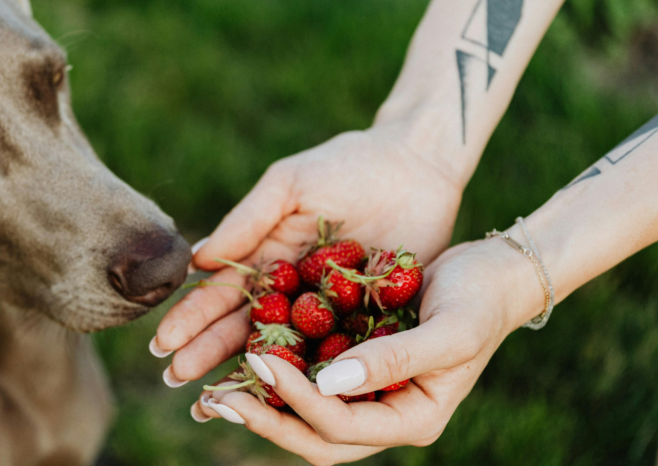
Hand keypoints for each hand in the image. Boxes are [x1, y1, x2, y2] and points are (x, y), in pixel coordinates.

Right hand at [153, 126, 462, 381]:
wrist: (418, 164)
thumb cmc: (348, 165)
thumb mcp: (290, 185)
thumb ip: (247, 220)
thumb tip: (196, 260)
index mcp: (266, 258)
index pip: (221, 294)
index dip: (191, 319)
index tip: (162, 344)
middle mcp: (291, 291)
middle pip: (243, 329)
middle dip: (207, 354)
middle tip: (175, 380)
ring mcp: (328, 311)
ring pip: (284, 351)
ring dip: (251, 375)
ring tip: (217, 401)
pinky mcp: (369, 322)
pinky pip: (338, 353)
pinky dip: (315, 376)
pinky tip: (289, 400)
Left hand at [191, 237, 541, 463]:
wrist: (494, 272)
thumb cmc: (480, 299)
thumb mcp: (449, 331)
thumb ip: (393, 360)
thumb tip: (328, 383)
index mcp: (410, 418)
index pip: (340, 427)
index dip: (295, 401)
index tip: (258, 362)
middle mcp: (384, 414)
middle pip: (313, 436)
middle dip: (263, 420)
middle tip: (214, 400)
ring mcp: (366, 392)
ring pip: (304, 414)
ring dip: (260, 403)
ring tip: (213, 389)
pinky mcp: (352, 364)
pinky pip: (306, 377)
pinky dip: (275, 372)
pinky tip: (240, 354)